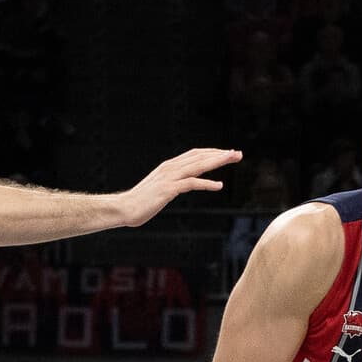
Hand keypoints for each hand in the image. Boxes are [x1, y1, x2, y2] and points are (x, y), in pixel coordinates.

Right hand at [116, 148, 242, 226]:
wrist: (124, 208)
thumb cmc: (141, 202)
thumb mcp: (159, 189)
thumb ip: (171, 184)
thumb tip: (180, 185)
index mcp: (169, 167)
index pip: (195, 154)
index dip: (212, 153)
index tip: (227, 154)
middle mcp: (170, 168)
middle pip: (200, 156)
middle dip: (220, 154)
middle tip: (238, 153)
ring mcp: (169, 178)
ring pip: (198, 165)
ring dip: (217, 161)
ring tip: (233, 159)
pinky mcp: (168, 189)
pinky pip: (191, 183)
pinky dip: (206, 183)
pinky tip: (219, 186)